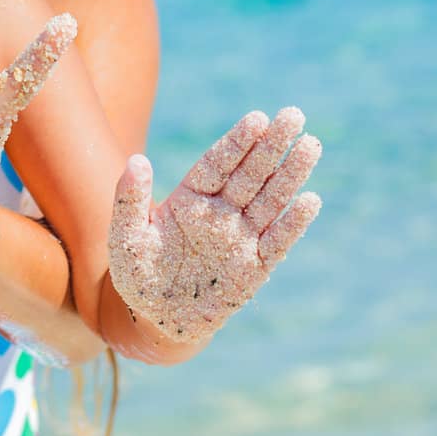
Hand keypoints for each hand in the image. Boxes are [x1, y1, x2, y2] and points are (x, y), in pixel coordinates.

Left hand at [109, 107, 321, 342]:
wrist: (157, 320)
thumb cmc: (139, 275)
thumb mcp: (126, 238)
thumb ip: (129, 200)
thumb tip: (137, 160)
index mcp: (190, 199)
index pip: (218, 164)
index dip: (237, 142)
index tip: (257, 118)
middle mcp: (220, 213)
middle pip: (250, 173)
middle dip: (272, 145)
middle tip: (295, 114)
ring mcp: (240, 239)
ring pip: (270, 200)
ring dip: (290, 174)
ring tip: (311, 145)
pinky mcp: (255, 268)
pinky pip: (277, 242)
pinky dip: (293, 224)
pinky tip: (310, 200)